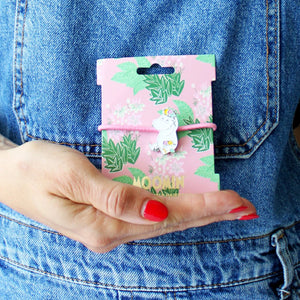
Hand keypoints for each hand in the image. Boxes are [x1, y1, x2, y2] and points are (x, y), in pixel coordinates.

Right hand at [0, 141, 256, 252]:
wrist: (9, 176)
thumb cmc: (36, 170)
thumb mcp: (72, 177)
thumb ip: (115, 197)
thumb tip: (158, 211)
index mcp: (104, 225)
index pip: (165, 218)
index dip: (202, 209)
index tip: (234, 202)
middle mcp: (111, 232)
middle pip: (170, 224)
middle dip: (209, 214)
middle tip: (243, 206)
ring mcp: (110, 227)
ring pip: (163, 222)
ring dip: (196, 213)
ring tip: (225, 207)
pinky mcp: (108, 217)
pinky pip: (150, 216)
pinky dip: (175, 210)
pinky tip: (188, 206)